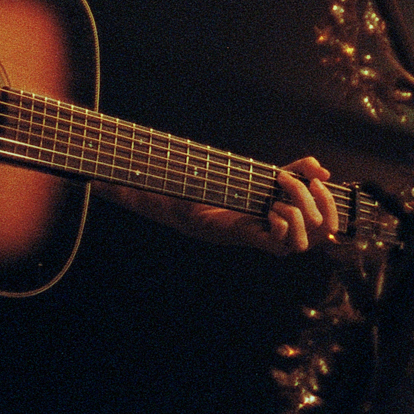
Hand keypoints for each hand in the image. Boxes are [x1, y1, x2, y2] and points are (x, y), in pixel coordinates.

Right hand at [98, 156, 340, 254]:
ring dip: (318, 199)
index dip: (287, 232)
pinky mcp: (280, 197)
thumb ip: (129, 192)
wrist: (187, 197)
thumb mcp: (157, 196)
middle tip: (289, 188)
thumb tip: (96, 184)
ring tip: (307, 177)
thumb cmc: (173, 199)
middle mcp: (261, 229)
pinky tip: (315, 165)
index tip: (276, 211)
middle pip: (305, 237)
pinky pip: (312, 198)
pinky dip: (318, 181)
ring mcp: (273, 215)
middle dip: (306, 212)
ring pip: (315, 223)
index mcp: (238, 230)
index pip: (280, 247)